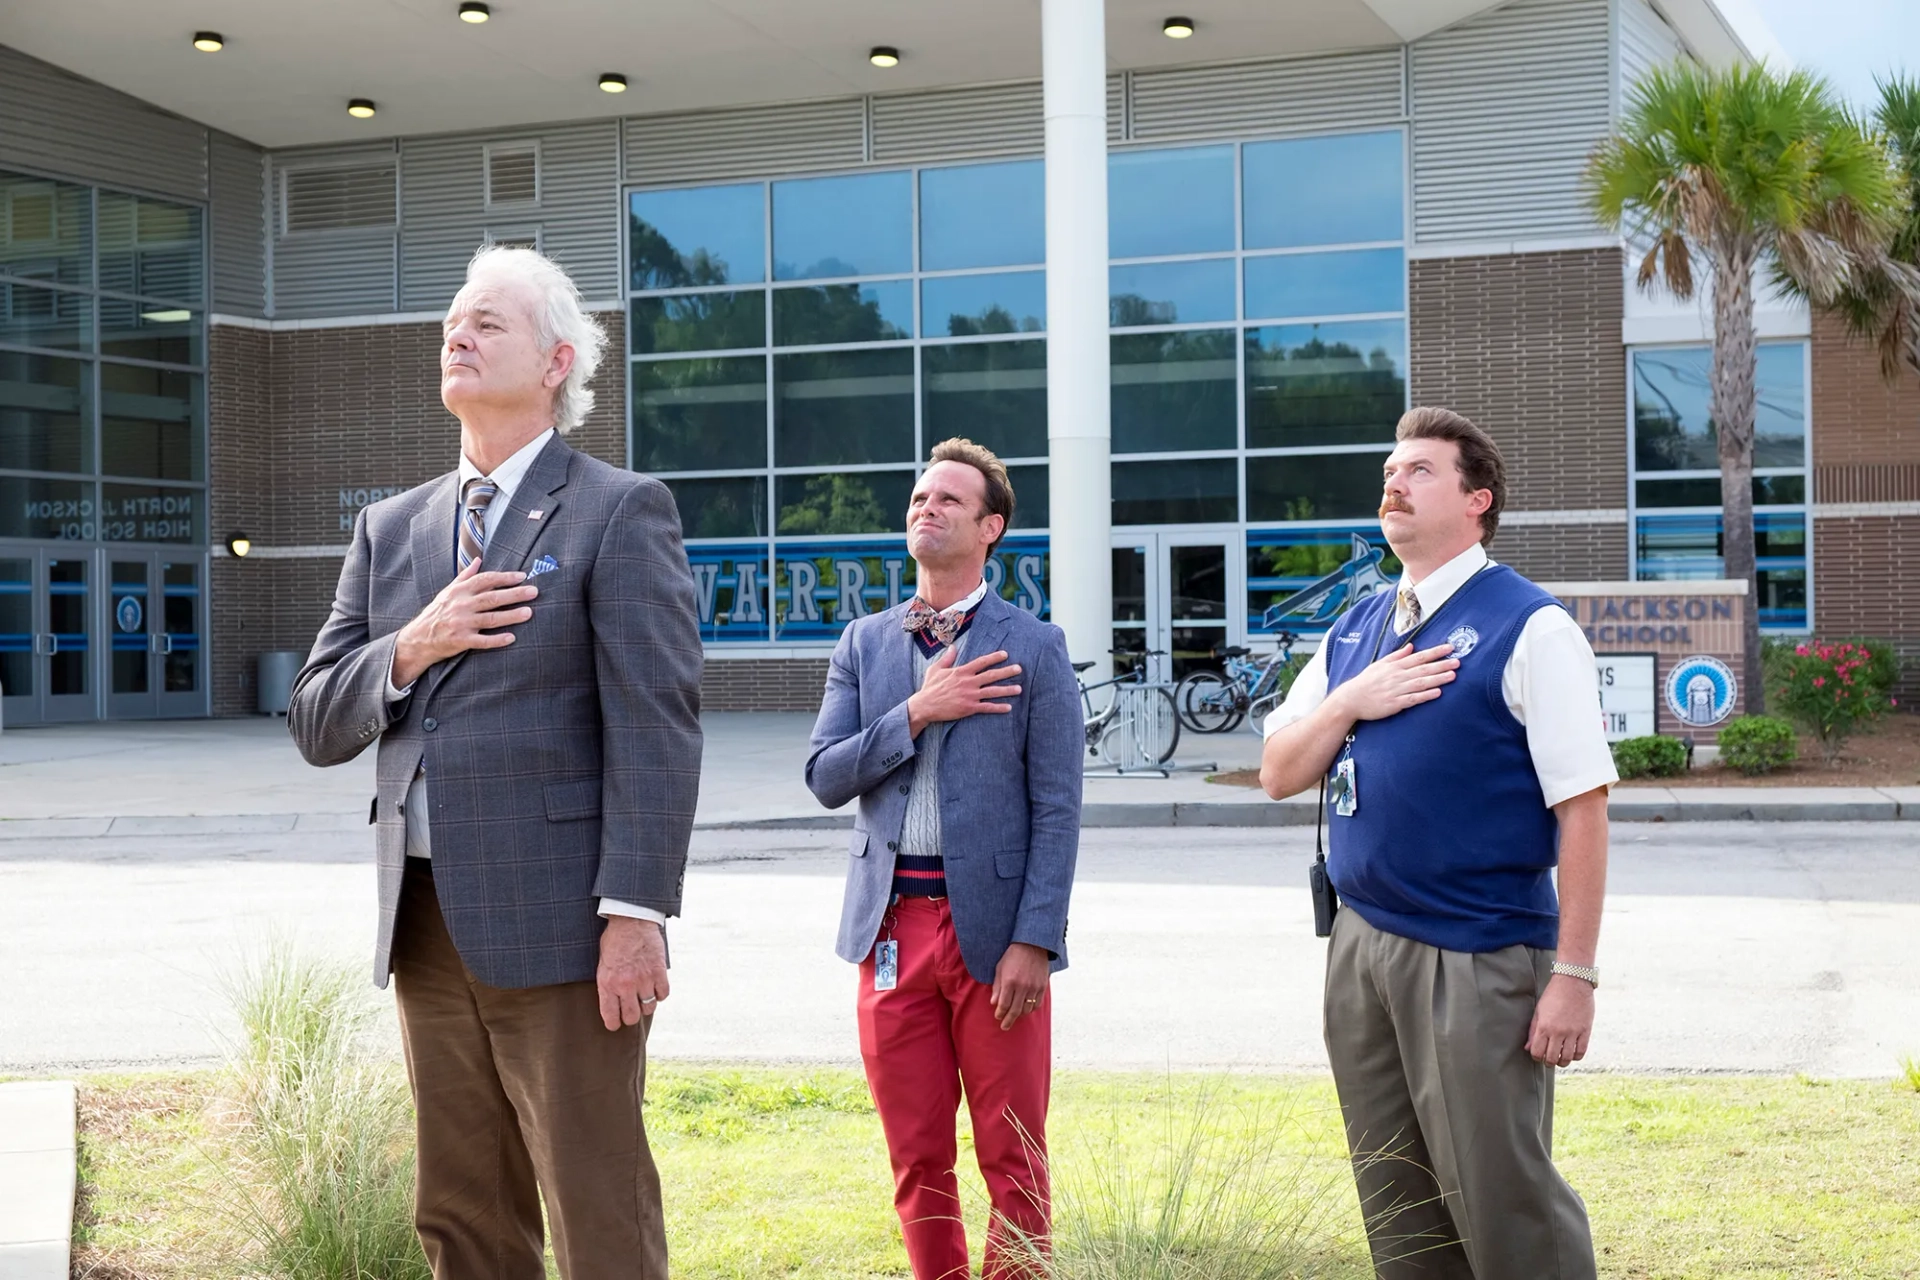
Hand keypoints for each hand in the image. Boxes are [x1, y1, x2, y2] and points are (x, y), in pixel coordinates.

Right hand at [391, 560, 538, 686]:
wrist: (417, 638)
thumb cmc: (436, 613)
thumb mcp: (447, 591)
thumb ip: (465, 576)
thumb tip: (478, 559)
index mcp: (459, 591)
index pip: (485, 580)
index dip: (504, 577)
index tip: (522, 576)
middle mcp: (461, 605)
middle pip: (492, 597)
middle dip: (514, 594)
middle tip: (533, 592)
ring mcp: (461, 623)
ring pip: (490, 618)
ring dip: (511, 615)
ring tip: (529, 612)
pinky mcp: (460, 641)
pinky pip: (482, 641)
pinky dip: (496, 640)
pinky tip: (511, 638)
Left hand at [596, 916, 669, 1031]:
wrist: (631, 920)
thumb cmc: (614, 940)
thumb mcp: (602, 964)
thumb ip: (608, 984)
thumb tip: (613, 1001)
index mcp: (608, 983)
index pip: (611, 1016)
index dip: (613, 1024)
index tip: (615, 1023)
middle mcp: (626, 985)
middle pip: (632, 1017)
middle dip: (631, 1016)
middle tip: (631, 1010)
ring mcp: (644, 979)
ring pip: (649, 1007)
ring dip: (646, 1004)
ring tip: (644, 996)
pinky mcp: (659, 971)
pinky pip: (663, 994)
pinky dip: (660, 993)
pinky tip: (655, 987)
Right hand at [907, 648, 1022, 736]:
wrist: (924, 706)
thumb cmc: (929, 687)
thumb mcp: (936, 669)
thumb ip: (947, 658)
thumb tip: (952, 647)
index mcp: (961, 671)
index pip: (981, 662)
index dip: (994, 657)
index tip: (1005, 654)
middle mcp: (968, 682)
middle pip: (991, 675)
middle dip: (1006, 671)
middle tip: (1019, 669)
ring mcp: (969, 696)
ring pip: (992, 692)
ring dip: (1007, 690)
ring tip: (1019, 689)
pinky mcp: (969, 708)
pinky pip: (987, 707)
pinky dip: (998, 708)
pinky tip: (1009, 707)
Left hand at [991, 942, 1050, 1030]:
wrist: (1033, 945)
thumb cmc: (1012, 956)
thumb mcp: (1000, 969)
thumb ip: (997, 987)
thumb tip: (994, 1003)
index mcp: (1009, 982)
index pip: (1003, 1005)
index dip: (1000, 1013)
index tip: (997, 1016)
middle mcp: (1022, 986)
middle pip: (1015, 1011)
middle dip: (1008, 1021)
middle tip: (1004, 1027)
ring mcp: (1034, 987)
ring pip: (1027, 1009)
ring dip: (1020, 1014)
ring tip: (1015, 1015)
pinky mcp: (1042, 986)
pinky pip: (1037, 1003)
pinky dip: (1031, 1008)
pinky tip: (1026, 1008)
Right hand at [1329, 642, 1458, 722]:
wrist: (1351, 699)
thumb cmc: (1366, 681)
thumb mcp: (1379, 664)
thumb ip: (1397, 655)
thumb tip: (1411, 646)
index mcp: (1395, 666)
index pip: (1419, 657)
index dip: (1435, 652)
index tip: (1449, 648)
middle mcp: (1397, 676)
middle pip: (1423, 669)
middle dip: (1442, 665)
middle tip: (1458, 661)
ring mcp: (1397, 690)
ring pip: (1421, 683)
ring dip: (1438, 679)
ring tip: (1453, 675)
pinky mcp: (1395, 703)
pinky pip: (1413, 699)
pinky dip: (1425, 695)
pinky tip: (1437, 692)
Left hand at [1527, 973, 1594, 1066]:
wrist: (1572, 982)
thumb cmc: (1553, 996)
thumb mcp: (1539, 1011)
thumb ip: (1533, 1030)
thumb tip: (1527, 1048)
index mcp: (1544, 1026)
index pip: (1537, 1052)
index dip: (1536, 1057)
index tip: (1538, 1055)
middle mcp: (1558, 1032)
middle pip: (1552, 1058)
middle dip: (1548, 1062)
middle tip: (1549, 1059)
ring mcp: (1573, 1032)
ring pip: (1567, 1058)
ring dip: (1562, 1062)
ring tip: (1560, 1059)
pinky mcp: (1585, 1031)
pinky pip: (1581, 1052)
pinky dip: (1576, 1057)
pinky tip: (1572, 1053)